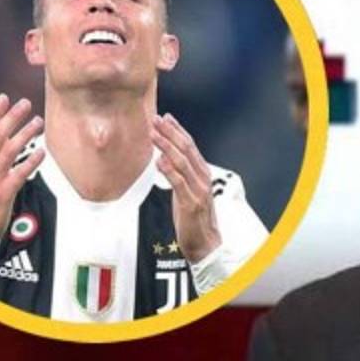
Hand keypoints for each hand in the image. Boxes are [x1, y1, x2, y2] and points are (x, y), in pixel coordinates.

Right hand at [0, 94, 45, 280]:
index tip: (5, 97)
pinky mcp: (3, 193)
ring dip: (25, 133)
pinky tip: (42, 152)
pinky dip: (31, 161)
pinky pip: (20, 173)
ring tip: (38, 122)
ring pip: (9, 149)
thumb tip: (1, 142)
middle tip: (26, 103)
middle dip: (12, 116)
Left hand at [151, 113, 221, 262]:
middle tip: (155, 120)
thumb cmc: (194, 219)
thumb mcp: (188, 191)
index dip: (178, 130)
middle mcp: (203, 179)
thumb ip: (180, 175)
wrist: (205, 243)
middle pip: (187, 149)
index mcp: (203, 174)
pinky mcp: (192, 203)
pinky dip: (169, 170)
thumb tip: (165, 158)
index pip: (191, 146)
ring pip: (182, 162)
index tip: (165, 117)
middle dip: (170, 132)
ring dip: (167, 146)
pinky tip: (159, 160)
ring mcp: (199, 191)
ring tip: (154, 134)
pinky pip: (179, 183)